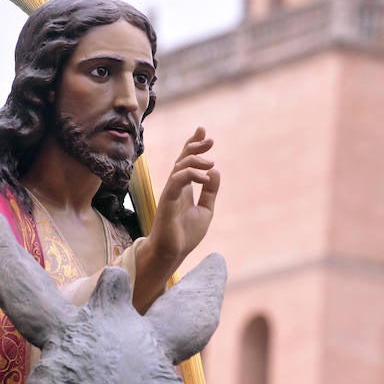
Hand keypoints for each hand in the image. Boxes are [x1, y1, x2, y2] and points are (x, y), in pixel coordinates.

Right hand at [148, 127, 219, 267]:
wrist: (173, 252)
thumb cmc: (185, 234)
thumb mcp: (205, 210)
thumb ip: (210, 191)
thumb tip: (215, 171)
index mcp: (184, 188)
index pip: (186, 161)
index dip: (193, 144)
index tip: (203, 131)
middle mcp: (175, 186)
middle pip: (182, 158)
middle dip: (195, 146)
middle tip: (210, 140)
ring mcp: (170, 192)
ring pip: (179, 166)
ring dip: (196, 161)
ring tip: (211, 164)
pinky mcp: (167, 200)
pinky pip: (177, 180)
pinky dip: (191, 175)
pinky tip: (205, 178)